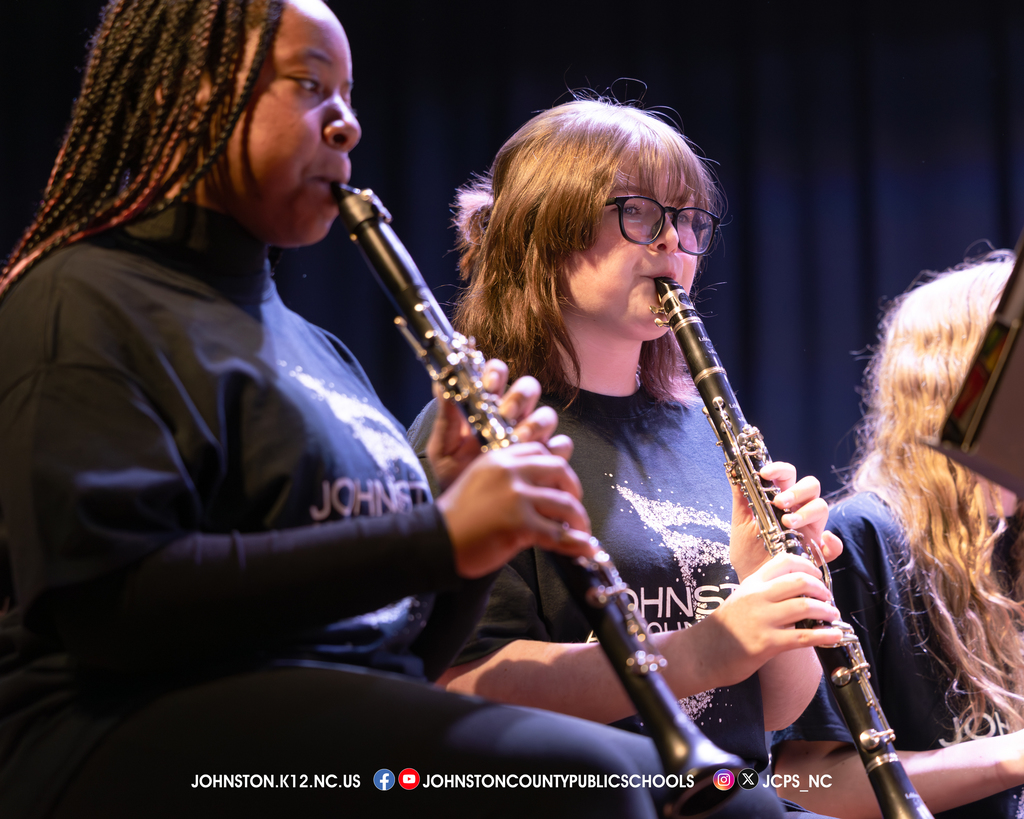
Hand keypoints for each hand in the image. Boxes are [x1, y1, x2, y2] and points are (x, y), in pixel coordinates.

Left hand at [426, 358, 572, 490]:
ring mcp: (533, 437)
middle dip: (519, 398)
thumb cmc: (455, 478)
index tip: (489, 387)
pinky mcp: (546, 459)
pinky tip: (537, 458)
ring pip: (547, 415)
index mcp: (488, 407)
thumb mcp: (443, 449)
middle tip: (506, 414)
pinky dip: (552, 449)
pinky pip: (561, 446)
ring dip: (534, 425)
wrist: (467, 515)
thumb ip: (445, 418)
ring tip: (517, 441)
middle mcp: (514, 417)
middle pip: (529, 389)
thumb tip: (440, 384)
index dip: (497, 374)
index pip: (498, 374)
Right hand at [436, 441, 595, 578]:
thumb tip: (538, 489)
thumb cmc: (456, 518)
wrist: (436, 541)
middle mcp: (510, 472)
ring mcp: (516, 497)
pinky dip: (576, 543)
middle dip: (574, 488)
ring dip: (579, 519)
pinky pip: (558, 533)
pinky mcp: (520, 524)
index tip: (561, 484)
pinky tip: (584, 548)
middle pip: (559, 469)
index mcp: (499, 459)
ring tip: (580, 531)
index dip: (556, 467)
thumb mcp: (478, 482)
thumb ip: (506, 479)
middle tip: (575, 506)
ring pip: (565, 503)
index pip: (539, 451)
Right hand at [692, 552, 842, 687]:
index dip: (808, 565)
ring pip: (805, 606)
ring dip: (827, 610)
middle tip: (828, 598)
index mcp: (752, 583)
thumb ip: (764, 592)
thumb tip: (796, 590)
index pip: (785, 561)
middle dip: (822, 589)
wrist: (702, 652)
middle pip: (800, 581)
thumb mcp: (741, 599)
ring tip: (833, 616)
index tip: (818, 575)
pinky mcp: (767, 643)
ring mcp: (762, 619)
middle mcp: (757, 596)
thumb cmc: (725, 628)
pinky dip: (825, 635)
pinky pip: (804, 637)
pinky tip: (834, 635)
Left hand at [729, 461, 842, 581]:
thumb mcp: (740, 523)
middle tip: (779, 502)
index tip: (765, 474)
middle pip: (811, 486)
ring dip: (807, 512)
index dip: (780, 469)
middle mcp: (799, 510)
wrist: (751, 578)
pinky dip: (834, 542)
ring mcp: (810, 530)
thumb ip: (740, 499)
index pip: (787, 475)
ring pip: (822, 508)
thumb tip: (733, 472)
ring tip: (788, 523)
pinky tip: (824, 540)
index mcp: (781, 500)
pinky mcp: (818, 552)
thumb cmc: (747, 550)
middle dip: (796, 490)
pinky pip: (835, 546)